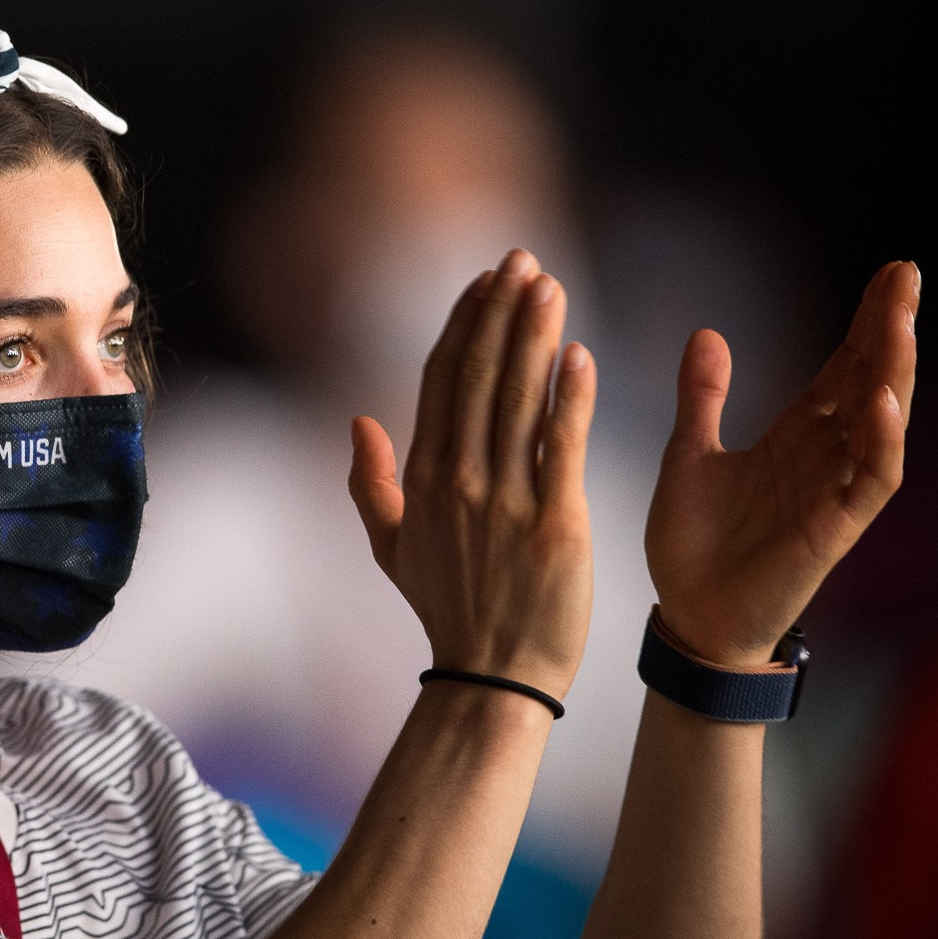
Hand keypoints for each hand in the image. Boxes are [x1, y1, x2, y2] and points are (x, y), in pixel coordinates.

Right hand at [349, 249, 595, 698]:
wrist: (495, 678)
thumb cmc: (448, 612)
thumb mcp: (391, 548)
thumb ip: (370, 483)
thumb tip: (357, 420)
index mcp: (423, 478)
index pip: (442, 380)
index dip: (465, 323)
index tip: (487, 281)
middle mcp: (459, 480)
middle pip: (480, 375)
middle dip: (502, 310)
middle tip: (524, 260)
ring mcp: (505, 500)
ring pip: (518, 398)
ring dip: (535, 335)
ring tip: (551, 285)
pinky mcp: (554, 522)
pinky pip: (560, 445)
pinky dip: (570, 397)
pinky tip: (580, 354)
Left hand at [646, 260, 919, 665]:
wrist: (686, 616)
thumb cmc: (693, 544)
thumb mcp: (689, 455)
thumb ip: (702, 397)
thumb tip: (708, 332)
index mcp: (795, 437)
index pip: (842, 367)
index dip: (866, 322)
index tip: (892, 272)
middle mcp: (825, 457)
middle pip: (871, 381)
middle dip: (891, 328)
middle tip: (908, 274)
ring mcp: (835, 491)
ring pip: (882, 422)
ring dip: (894, 371)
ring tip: (900, 320)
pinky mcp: (835, 528)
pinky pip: (871, 479)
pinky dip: (881, 440)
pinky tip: (882, 400)